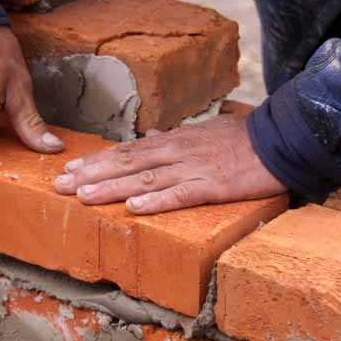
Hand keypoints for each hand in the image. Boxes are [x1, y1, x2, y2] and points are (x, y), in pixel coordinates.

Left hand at [54, 114, 286, 213]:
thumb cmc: (242, 138)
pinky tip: (134, 208)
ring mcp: (193, 168)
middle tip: (59, 184)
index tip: (70, 167)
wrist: (280, 139)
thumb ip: (177, 137)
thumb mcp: (204, 131)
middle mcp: (176, 151)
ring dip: (112, 188)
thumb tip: (154, 134)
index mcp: (173, 140)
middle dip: (91, 174)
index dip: (96, 160)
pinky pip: (181, 194)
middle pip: (126, 163)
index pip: (127, 150)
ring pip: (145, 178)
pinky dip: (156, 201)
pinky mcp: (213, 186)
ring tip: (83, 196)